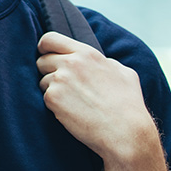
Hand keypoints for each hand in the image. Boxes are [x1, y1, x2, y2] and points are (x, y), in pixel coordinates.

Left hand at [36, 32, 156, 162]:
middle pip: (42, 60)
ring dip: (52, 90)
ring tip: (73, 102)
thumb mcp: (124, 73)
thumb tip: (101, 62)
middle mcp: (70, 63)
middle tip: (63, 86)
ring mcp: (60, 80)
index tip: (45, 54)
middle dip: (48, 71)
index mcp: (86, 53)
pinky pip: (45, 97)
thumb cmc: (128, 105)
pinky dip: (54, 105)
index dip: (44, 47)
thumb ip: (106, 63)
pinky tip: (71, 112)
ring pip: (42, 81)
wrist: (125, 132)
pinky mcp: (53, 98)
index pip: (50, 39)